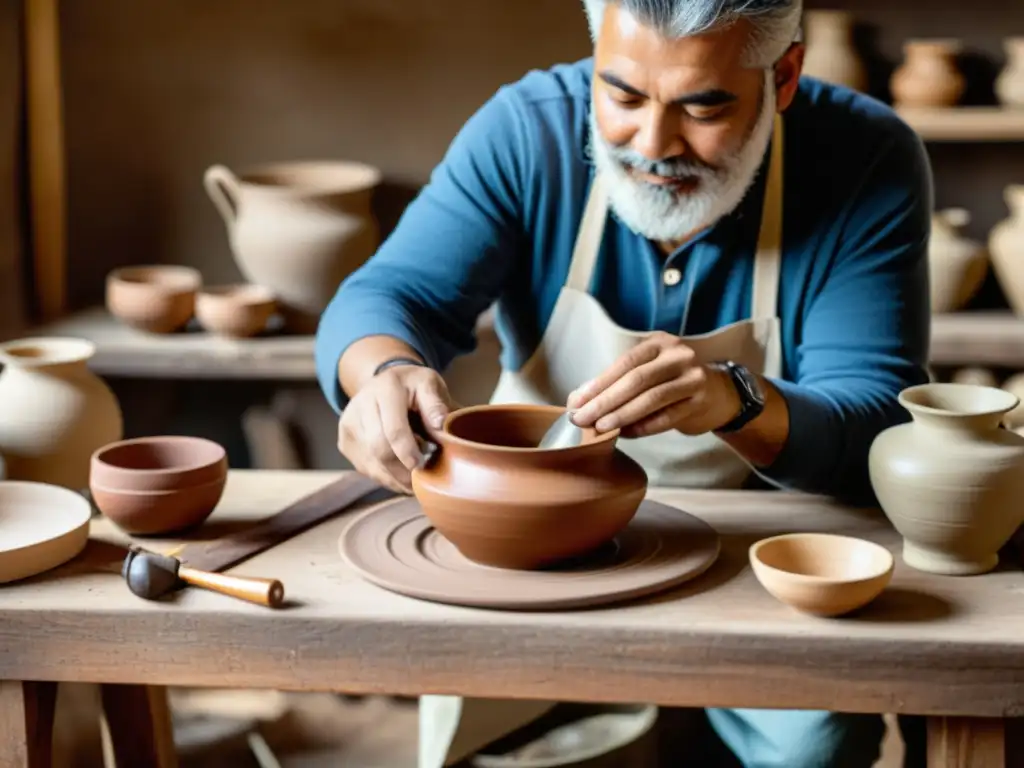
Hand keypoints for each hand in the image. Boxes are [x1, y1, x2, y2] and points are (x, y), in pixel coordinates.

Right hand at [337, 365, 455, 493]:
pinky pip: (365, 468)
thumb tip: (441, 425)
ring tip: (413, 478)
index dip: (408, 452)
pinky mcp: (345, 441)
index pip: (393, 430)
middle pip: (379, 449)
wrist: (384, 382)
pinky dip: (385, 477)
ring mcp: (349, 424)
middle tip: (421, 478)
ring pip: (371, 463)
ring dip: (395, 477)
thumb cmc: (413, 387)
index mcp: (386, 390)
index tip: (421, 466)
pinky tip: (400, 475)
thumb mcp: (429, 384)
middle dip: (402, 470)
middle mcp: (361, 405)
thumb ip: (436, 404)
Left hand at [567, 332, 739, 437]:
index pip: (624, 363)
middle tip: (582, 418)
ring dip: (622, 415)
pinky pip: (667, 417)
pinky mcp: (701, 401)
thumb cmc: (671, 382)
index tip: (576, 402)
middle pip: (636, 380)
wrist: (719, 393)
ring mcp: (693, 377)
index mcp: (660, 343)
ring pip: (651, 398)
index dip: (598, 383)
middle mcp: (679, 355)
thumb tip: (579, 400)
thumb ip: (618, 382)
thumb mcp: (649, 371)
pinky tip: (626, 434)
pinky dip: (643, 427)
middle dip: (605, 401)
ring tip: (600, 428)